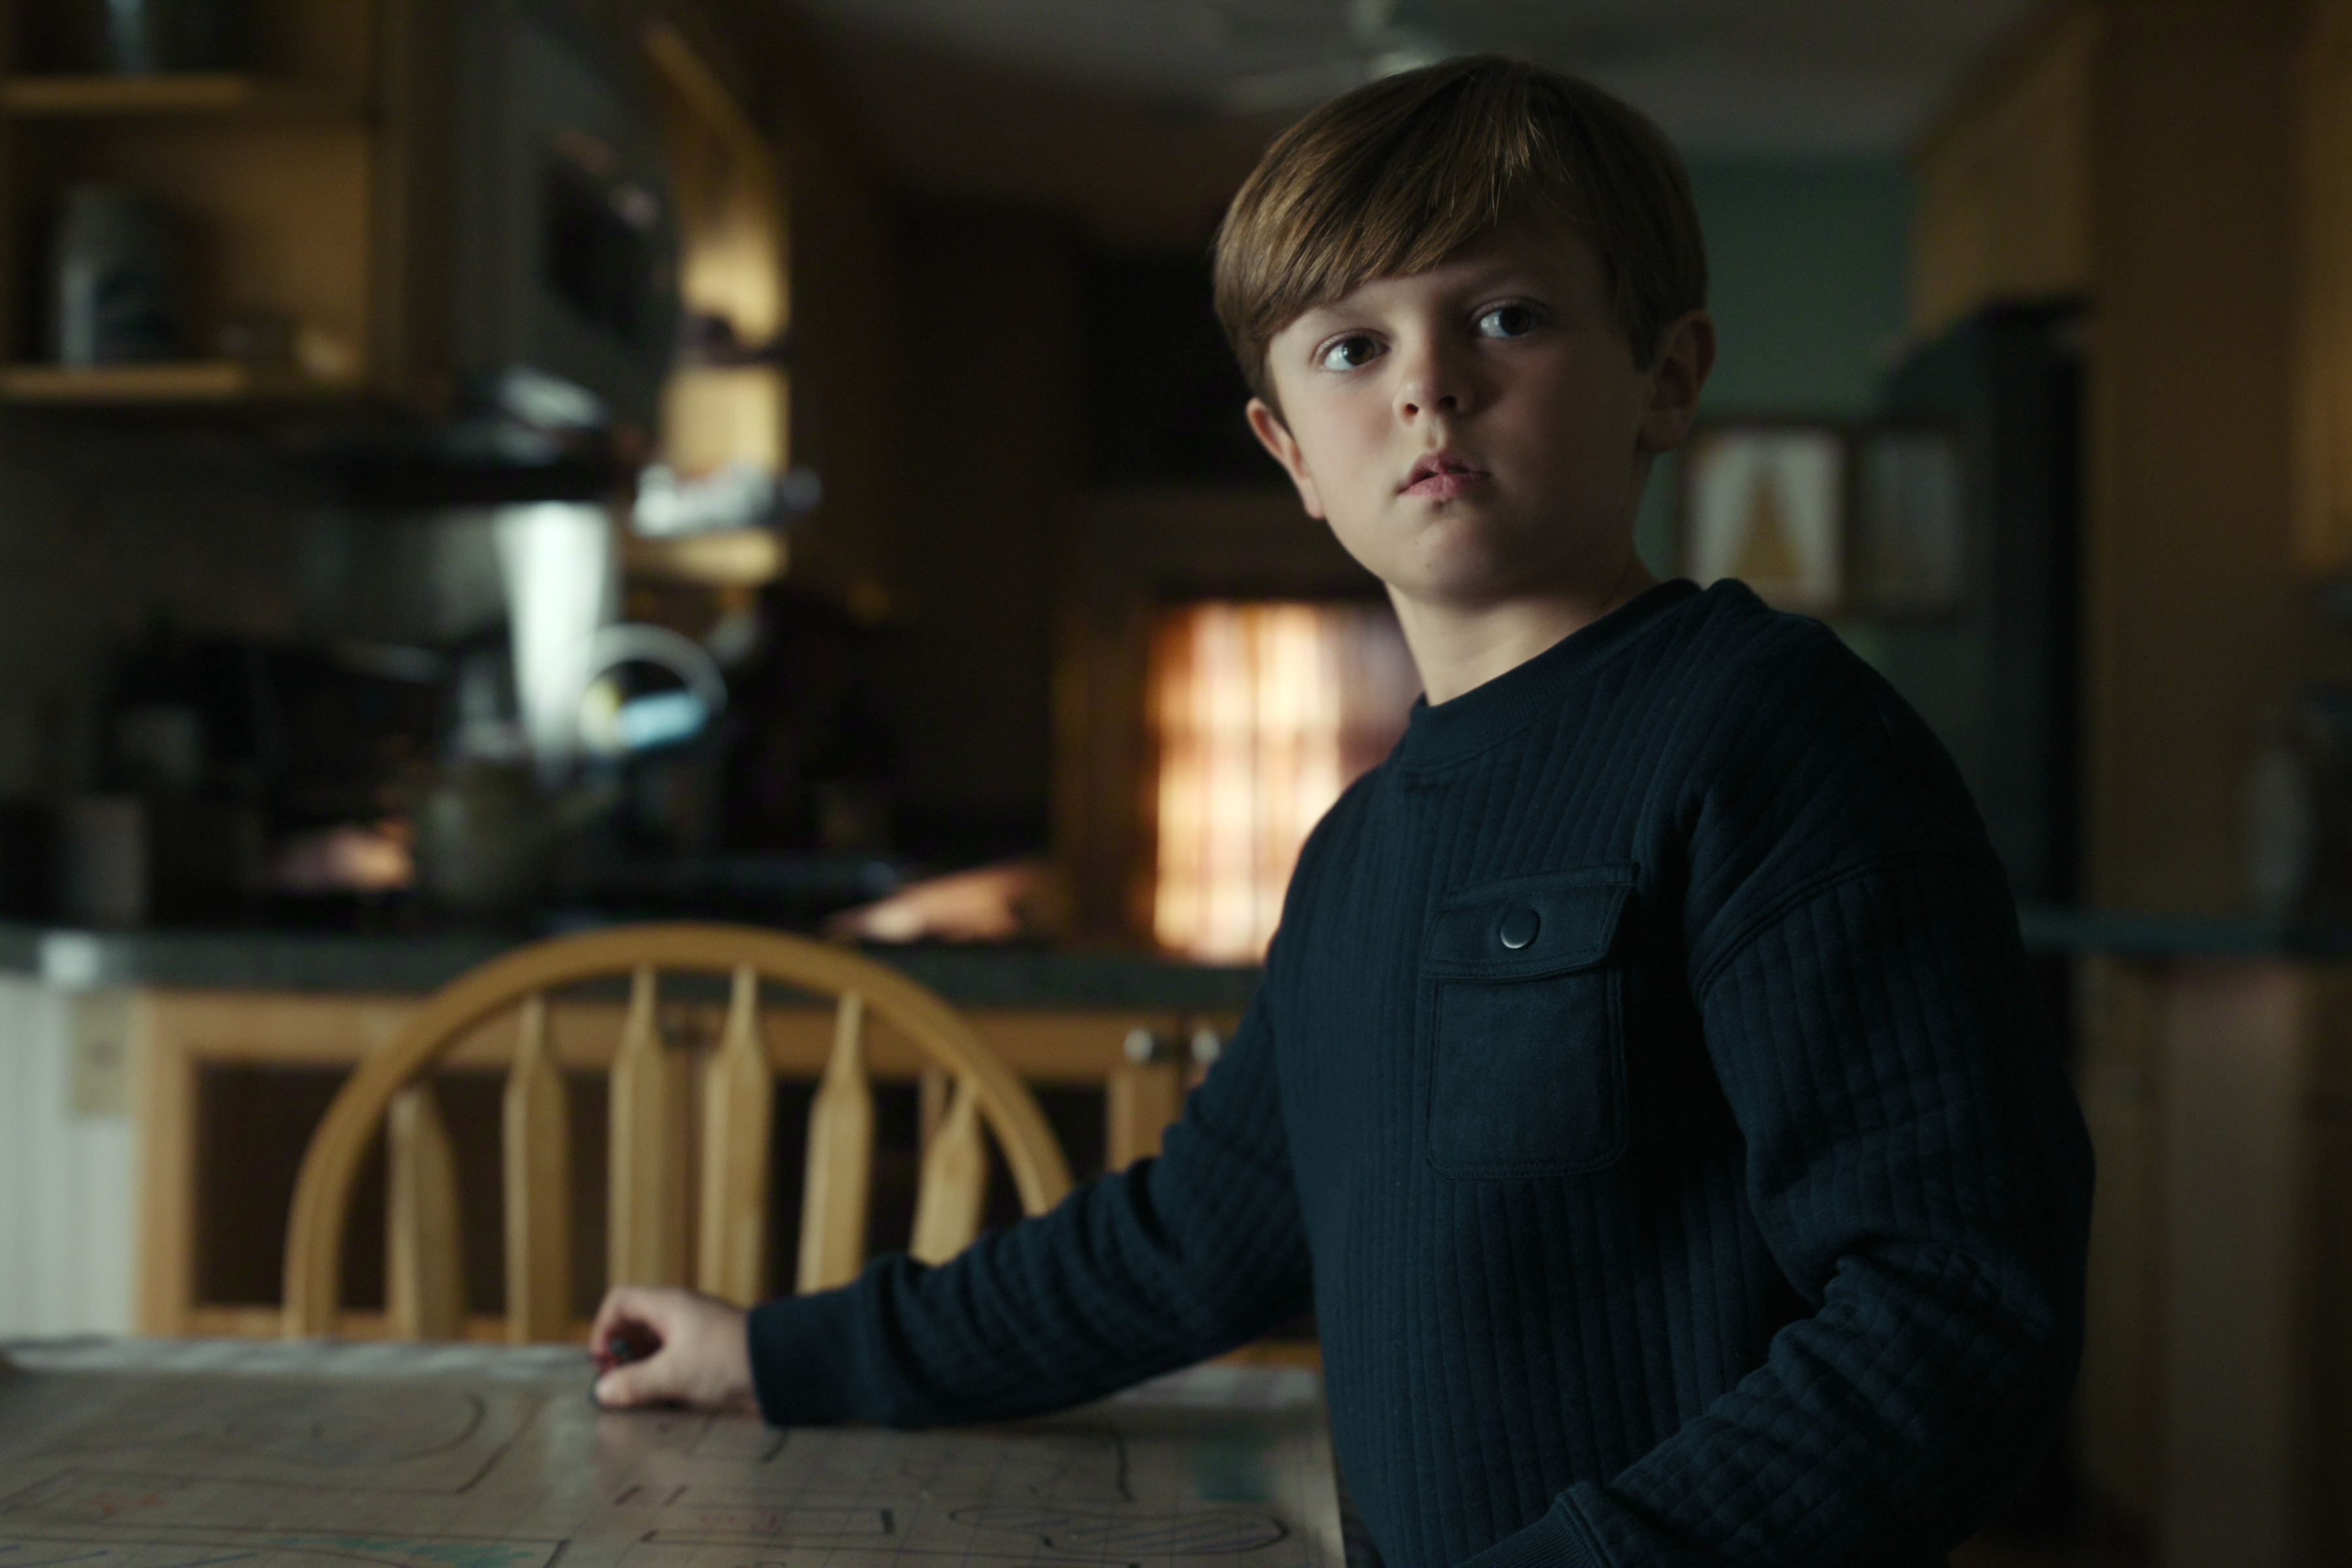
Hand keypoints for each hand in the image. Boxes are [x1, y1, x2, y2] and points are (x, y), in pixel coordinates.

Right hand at [587, 1284, 755, 1412]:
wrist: (782, 1367)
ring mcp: (694, 1335)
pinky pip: (672, 1363)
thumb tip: (602, 1392)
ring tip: (640, 1398)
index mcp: (668, 1305)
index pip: (620, 1301)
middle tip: (619, 1385)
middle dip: (621, 1355)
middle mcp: (679, 1315)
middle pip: (634, 1326)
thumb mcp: (675, 1373)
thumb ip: (634, 1383)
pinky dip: (662, 1380)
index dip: (603, 1328)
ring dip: (641, 1371)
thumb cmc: (728, 1359)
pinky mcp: (707, 1356)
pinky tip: (665, 1402)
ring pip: (653, 1348)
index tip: (604, 1362)